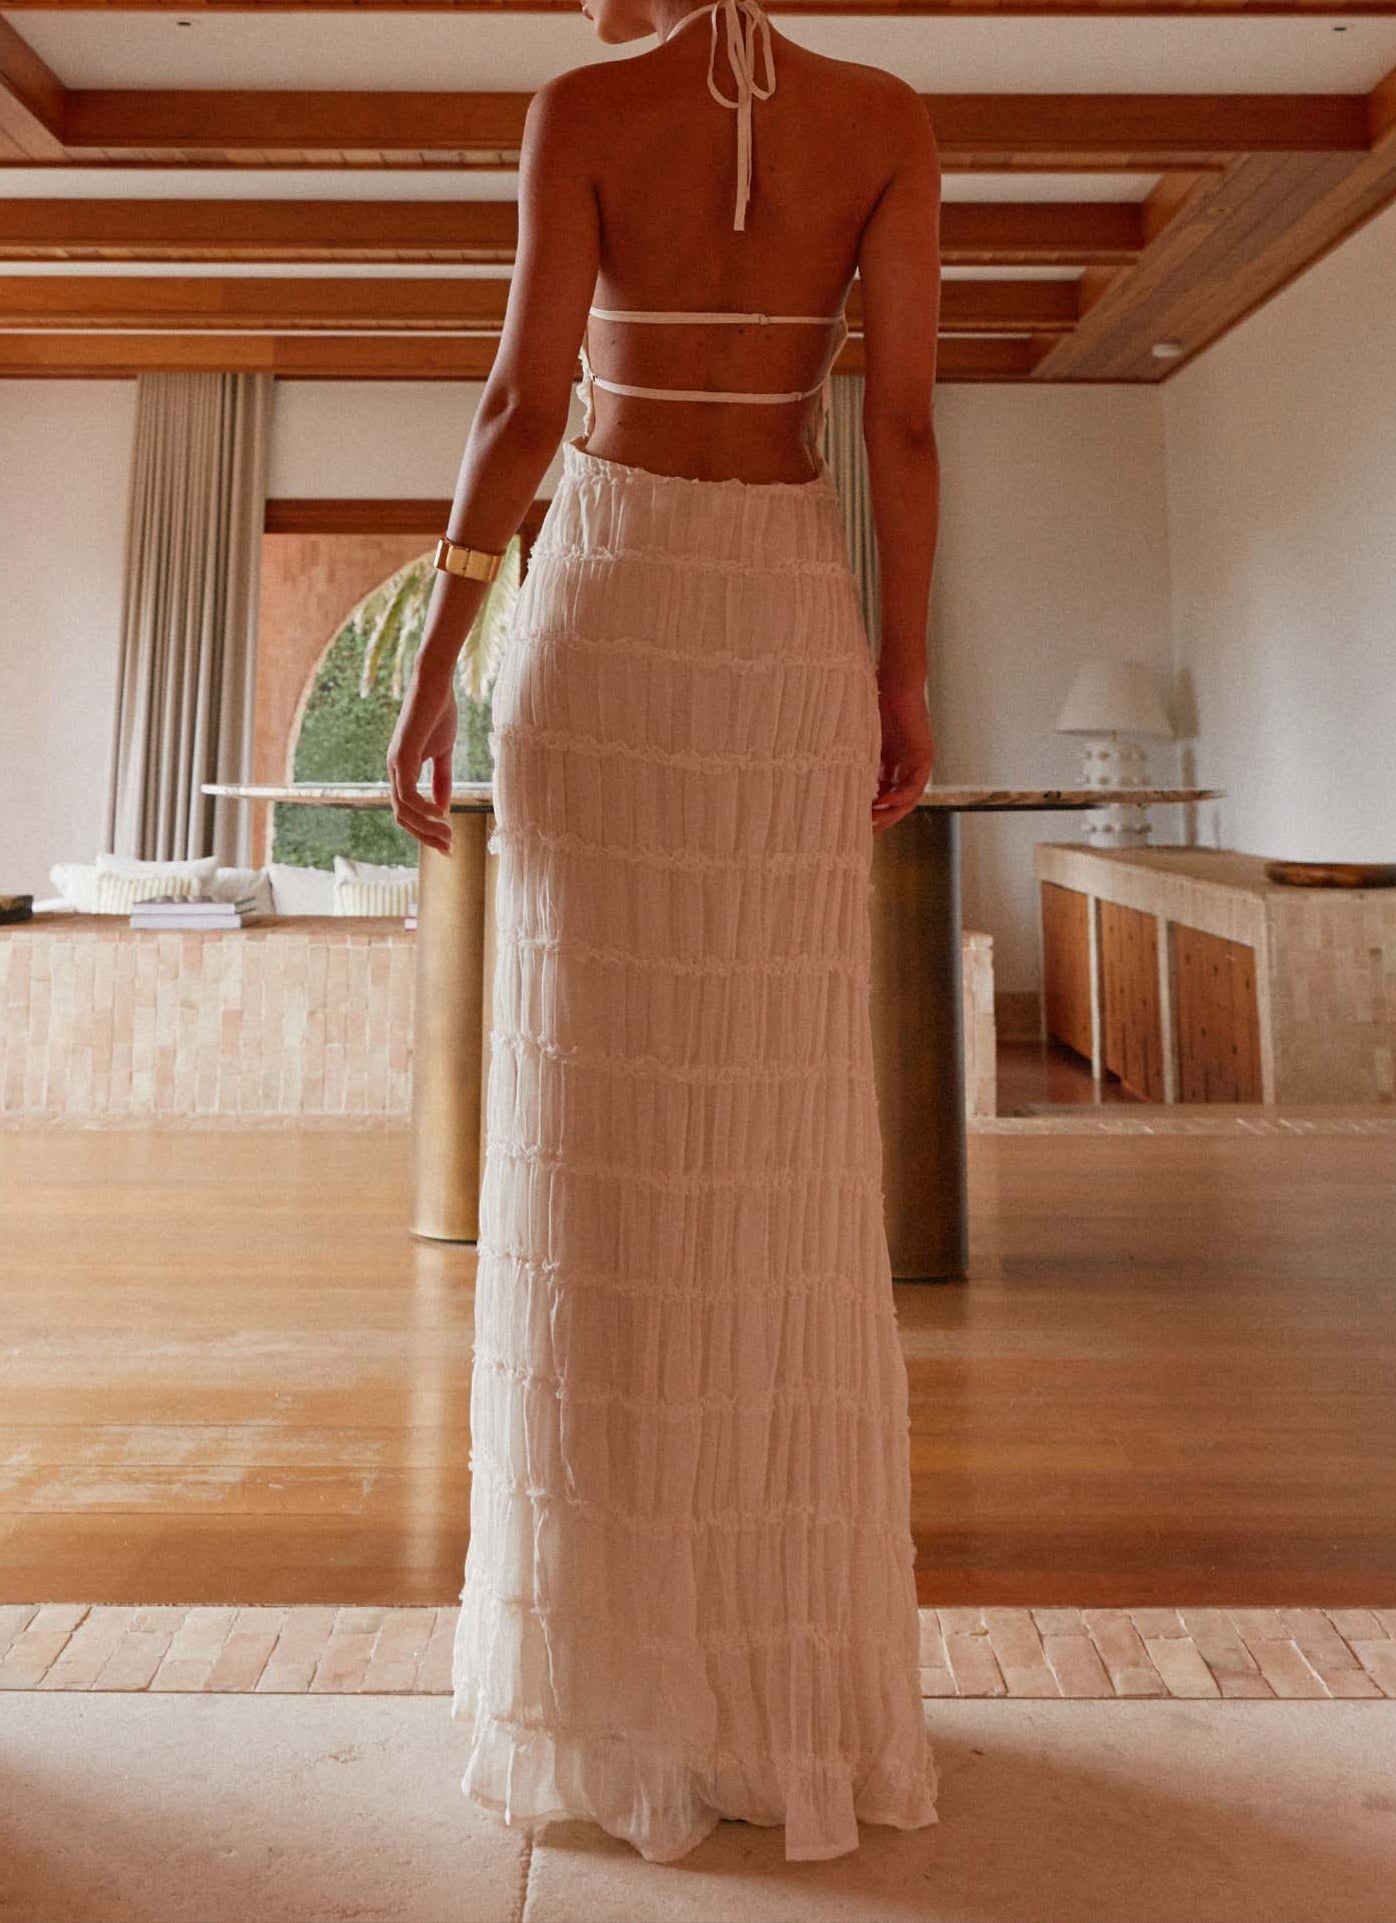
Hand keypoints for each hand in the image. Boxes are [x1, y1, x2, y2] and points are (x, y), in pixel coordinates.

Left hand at [387, 670, 456, 854]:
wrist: (435, 684)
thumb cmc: (439, 714)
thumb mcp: (443, 753)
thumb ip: (442, 780)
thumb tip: (443, 809)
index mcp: (403, 771)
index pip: (408, 811)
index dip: (425, 831)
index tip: (447, 843)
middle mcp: (394, 770)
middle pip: (402, 817)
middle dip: (425, 836)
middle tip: (448, 848)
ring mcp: (396, 764)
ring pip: (403, 810)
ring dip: (426, 827)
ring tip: (447, 834)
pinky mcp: (402, 756)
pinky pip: (408, 793)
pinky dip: (423, 808)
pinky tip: (440, 813)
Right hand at [871, 683, 933, 833]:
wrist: (895, 686)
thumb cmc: (875, 707)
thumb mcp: (863, 743)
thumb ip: (858, 763)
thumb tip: (834, 781)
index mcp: (892, 766)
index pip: (884, 797)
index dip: (873, 811)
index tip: (857, 822)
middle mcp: (906, 768)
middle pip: (897, 803)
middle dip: (882, 818)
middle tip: (864, 829)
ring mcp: (917, 764)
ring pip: (908, 799)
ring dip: (891, 812)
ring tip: (874, 820)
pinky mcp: (924, 757)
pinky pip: (914, 785)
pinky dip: (900, 795)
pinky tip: (885, 801)